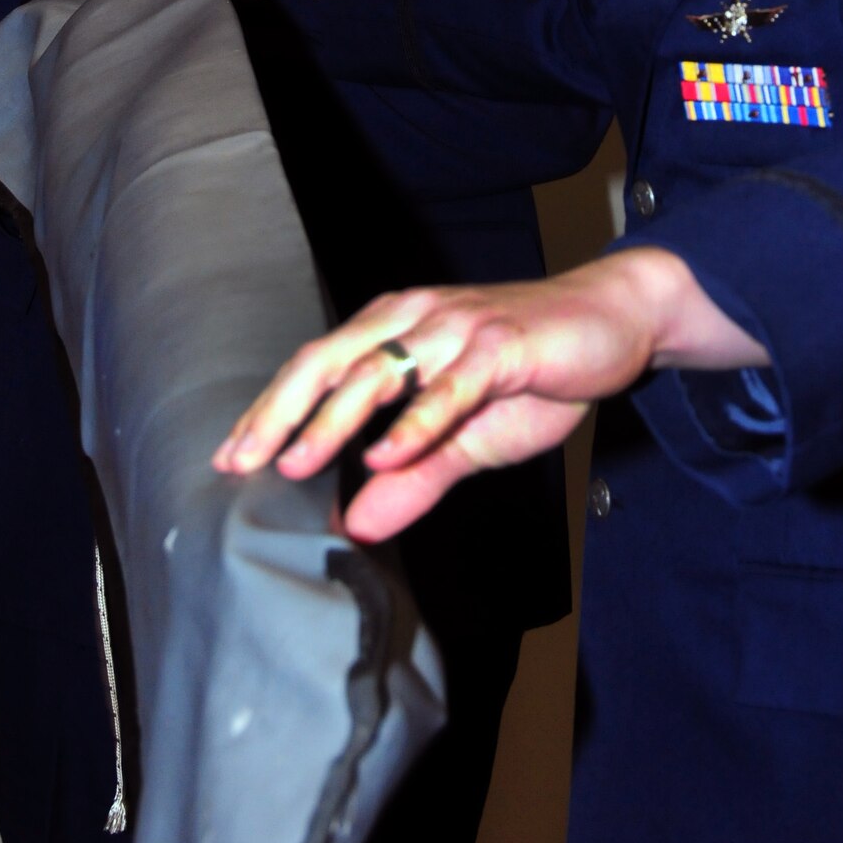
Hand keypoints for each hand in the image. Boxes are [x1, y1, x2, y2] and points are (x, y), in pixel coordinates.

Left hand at [212, 259, 670, 540]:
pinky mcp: (503, 343)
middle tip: (240, 461)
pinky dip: (416, 420)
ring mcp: (458, 326)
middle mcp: (417, 317)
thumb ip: (413, 476)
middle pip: (331, 359)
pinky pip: (452, 384)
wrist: (614, 322)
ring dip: (334, 418)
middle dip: (281, 412)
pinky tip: (385, 455)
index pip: (318, 365)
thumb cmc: (534, 372)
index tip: (228, 457)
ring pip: (382, 369)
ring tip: (296, 461)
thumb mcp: (467, 436)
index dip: (271, 409)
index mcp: (398, 328)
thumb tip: (355, 525)